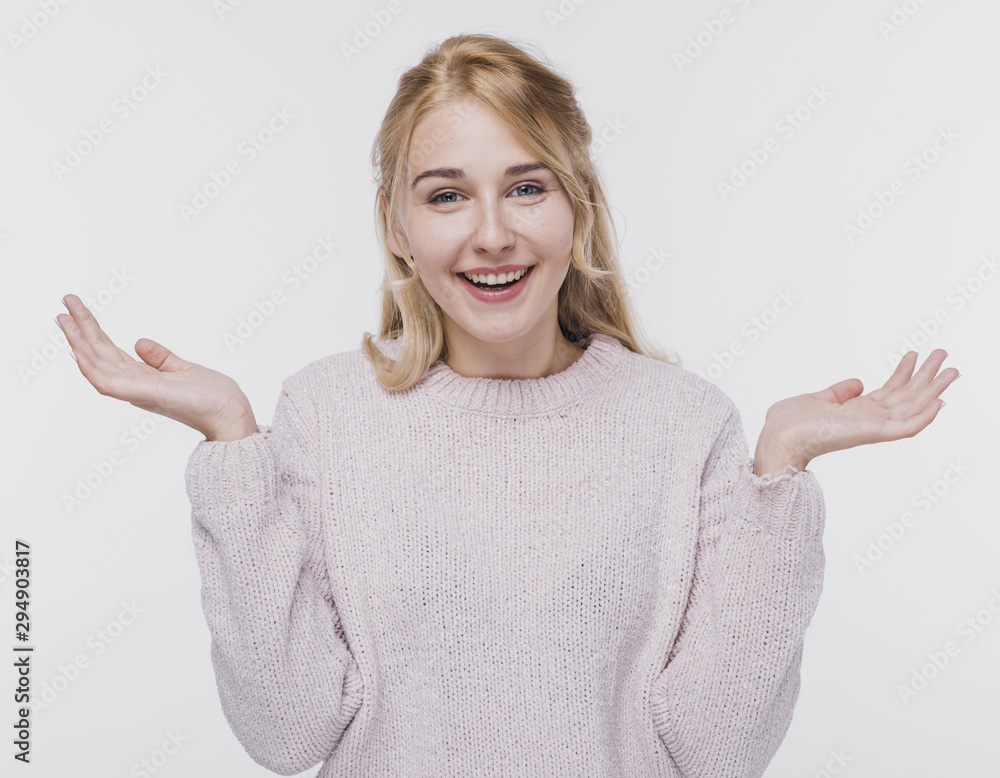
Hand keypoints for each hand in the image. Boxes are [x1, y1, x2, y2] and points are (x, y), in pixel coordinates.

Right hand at [57, 294, 257, 440]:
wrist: (230, 413)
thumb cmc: (212, 398)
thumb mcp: (183, 370)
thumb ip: (160, 358)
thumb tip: (140, 342)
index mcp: (143, 379)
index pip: (110, 352)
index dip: (93, 331)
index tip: (79, 309)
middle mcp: (135, 385)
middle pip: (99, 354)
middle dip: (80, 329)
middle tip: (65, 301)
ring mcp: (137, 391)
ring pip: (97, 365)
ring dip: (78, 342)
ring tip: (63, 318)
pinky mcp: (145, 394)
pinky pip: (109, 383)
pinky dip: (91, 368)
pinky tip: (77, 350)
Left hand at [754, 349, 959, 475]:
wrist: (778, 437)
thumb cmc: (789, 423)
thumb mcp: (817, 399)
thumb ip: (839, 392)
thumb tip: (857, 383)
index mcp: (856, 413)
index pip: (888, 393)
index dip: (903, 374)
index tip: (915, 355)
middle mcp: (868, 420)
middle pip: (906, 397)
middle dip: (926, 376)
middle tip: (943, 354)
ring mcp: (872, 427)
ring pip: (912, 408)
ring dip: (934, 389)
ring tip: (951, 369)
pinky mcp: (872, 433)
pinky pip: (906, 428)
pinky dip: (924, 417)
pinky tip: (939, 402)